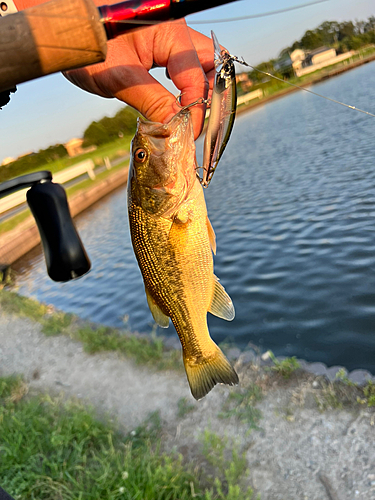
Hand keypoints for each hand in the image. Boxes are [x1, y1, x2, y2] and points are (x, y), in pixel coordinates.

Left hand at [64, 20, 215, 139]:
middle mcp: (175, 28)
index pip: (196, 76)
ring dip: (198, 90)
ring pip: (200, 62)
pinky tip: (175, 102)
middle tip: (195, 123)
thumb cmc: (83, 39)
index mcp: (169, 30)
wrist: (63, 24)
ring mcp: (170, 33)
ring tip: (187, 116)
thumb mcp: (117, 77)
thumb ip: (152, 101)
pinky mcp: (160, 41)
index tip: (188, 134)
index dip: (195, 109)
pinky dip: (184, 84)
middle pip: (211, 62)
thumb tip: (176, 129)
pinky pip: (183, 63)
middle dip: (208, 94)